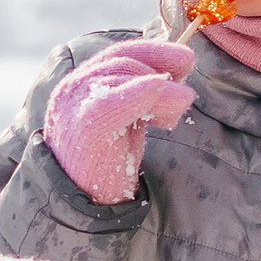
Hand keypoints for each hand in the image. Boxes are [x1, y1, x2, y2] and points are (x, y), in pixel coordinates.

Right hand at [44, 40, 197, 206]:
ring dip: (162, 86)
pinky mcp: (83, 127)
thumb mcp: (128, 124)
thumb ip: (143, 99)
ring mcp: (74, 106)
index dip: (155, 51)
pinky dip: (140, 92)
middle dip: (161, 64)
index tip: (186, 61)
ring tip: (182, 105)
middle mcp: (73, 90)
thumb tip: (176, 74)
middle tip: (187, 90)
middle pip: (122, 59)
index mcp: (82, 87)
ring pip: (122, 74)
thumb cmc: (107, 168)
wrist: (82, 210)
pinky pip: (112, 100)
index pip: (119, 54)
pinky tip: (161, 93)